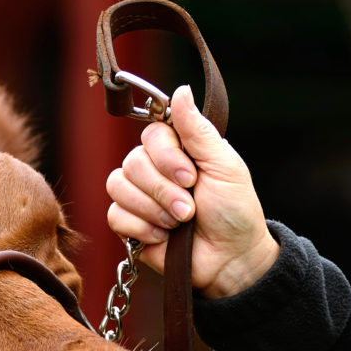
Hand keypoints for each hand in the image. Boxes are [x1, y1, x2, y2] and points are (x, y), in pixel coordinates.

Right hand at [105, 86, 277, 298]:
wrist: (230, 260)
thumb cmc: (235, 212)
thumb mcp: (224, 165)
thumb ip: (197, 130)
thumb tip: (180, 91)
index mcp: (177, 150)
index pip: (150, 135)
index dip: (166, 156)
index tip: (191, 176)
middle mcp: (154, 170)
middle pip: (132, 162)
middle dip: (163, 189)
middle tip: (190, 208)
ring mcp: (138, 197)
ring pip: (117, 186)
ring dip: (153, 209)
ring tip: (179, 222)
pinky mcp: (129, 225)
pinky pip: (115, 215)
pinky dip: (141, 227)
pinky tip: (163, 236)